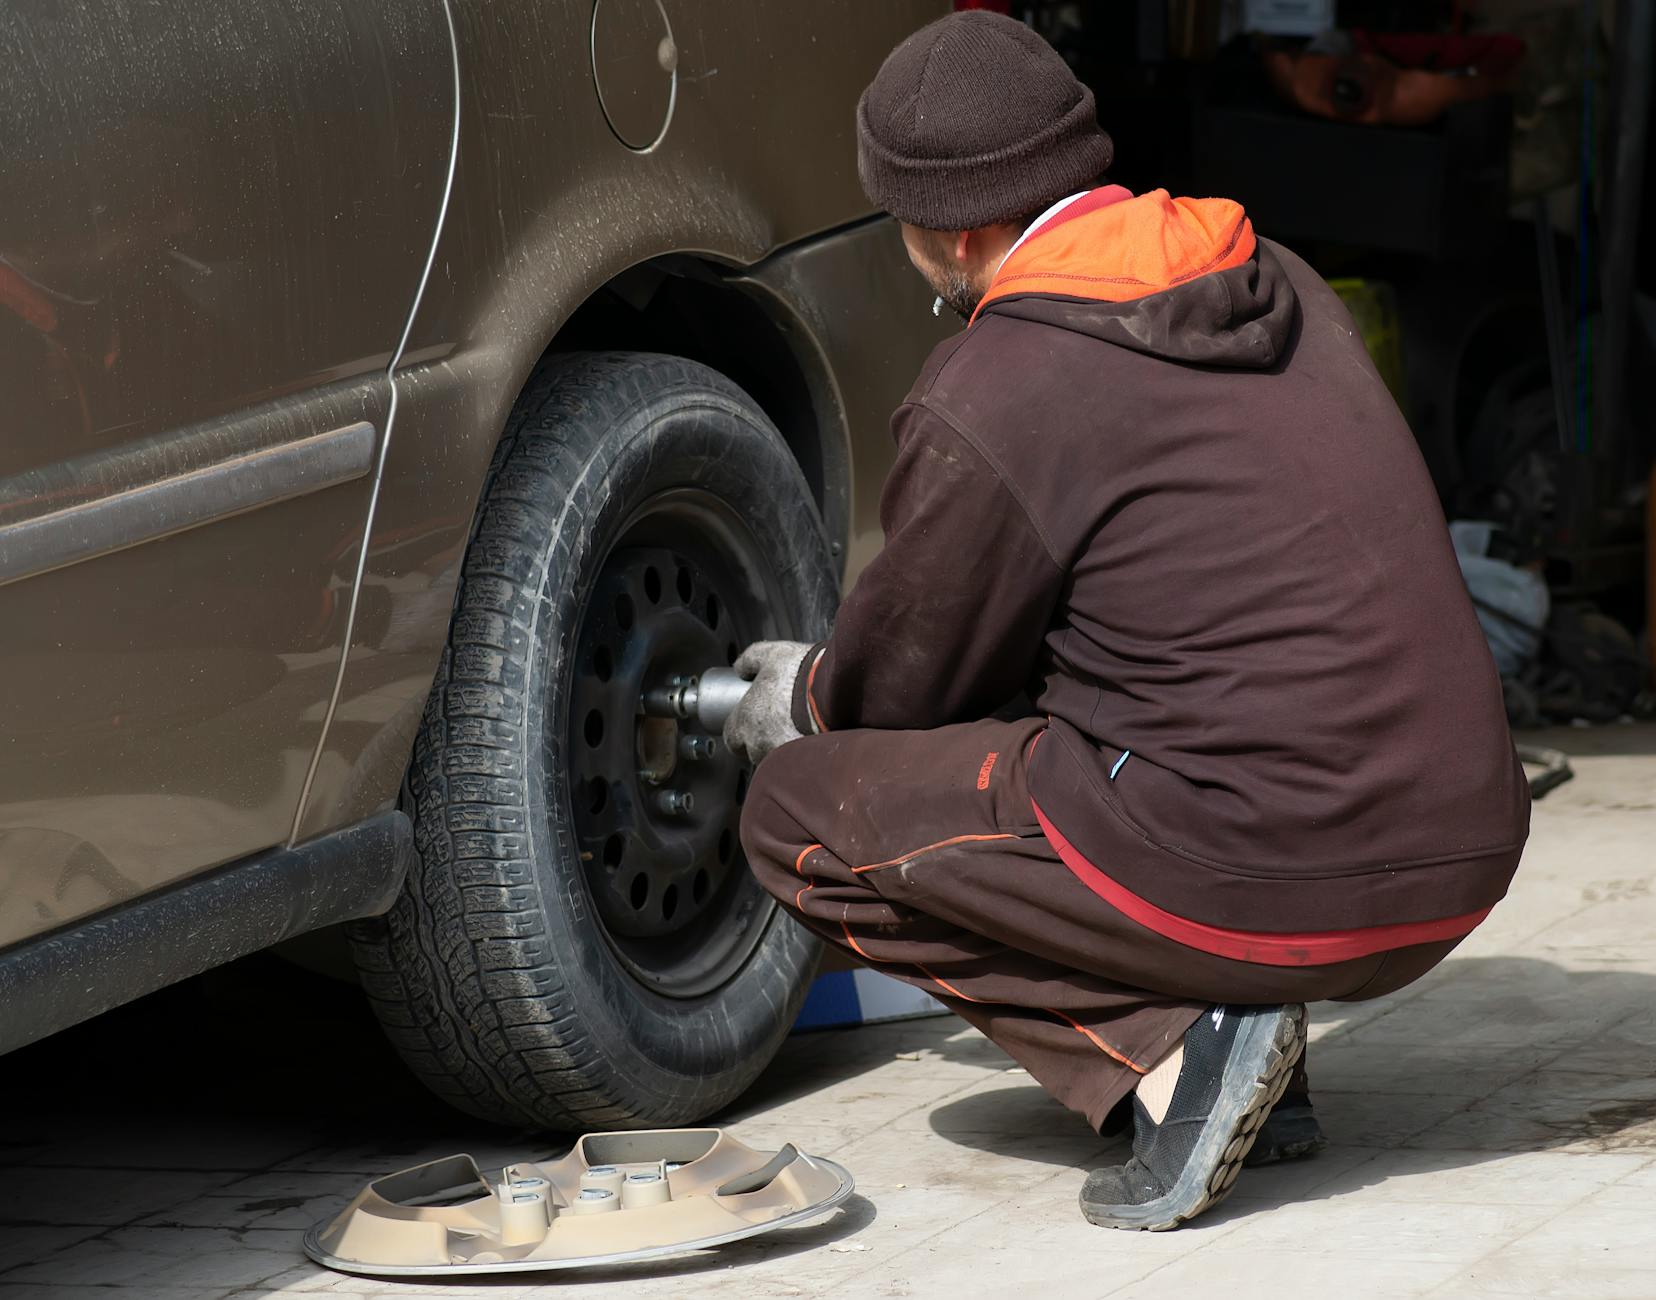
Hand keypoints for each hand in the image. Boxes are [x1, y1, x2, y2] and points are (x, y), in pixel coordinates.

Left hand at [723, 640, 812, 765]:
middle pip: (755, 751)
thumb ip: (751, 659)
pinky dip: (806, 756)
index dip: (740, 732)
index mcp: (747, 721)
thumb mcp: (772, 654)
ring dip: (785, 748)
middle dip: (764, 741)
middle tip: (779, 724)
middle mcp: (761, 744)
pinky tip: (815, 740)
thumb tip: (741, 668)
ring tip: (800, 730)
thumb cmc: (804, 673)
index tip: (750, 723)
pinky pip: (801, 763)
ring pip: (778, 759)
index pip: (731, 739)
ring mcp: (784, 756)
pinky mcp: (808, 763)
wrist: (839, 690)